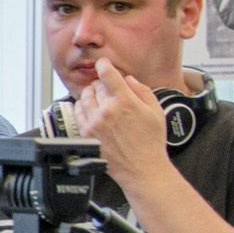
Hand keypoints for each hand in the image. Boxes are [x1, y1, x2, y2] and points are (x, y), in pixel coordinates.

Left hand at [74, 59, 174, 190]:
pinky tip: (89, 110)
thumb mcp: (156, 111)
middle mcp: (107, 110)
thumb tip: (129, 80)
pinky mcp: (87, 134)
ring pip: (84, 97)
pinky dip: (82, 107)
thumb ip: (142, 91)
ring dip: (90, 94)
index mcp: (125, 101)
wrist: (142, 168)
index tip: (103, 64)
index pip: (107, 74)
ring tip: (98, 99)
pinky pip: (77, 113)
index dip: (104, 65)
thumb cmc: (151, 143)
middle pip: (96, 86)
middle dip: (102, 84)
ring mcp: (95, 122)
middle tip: (108, 89)